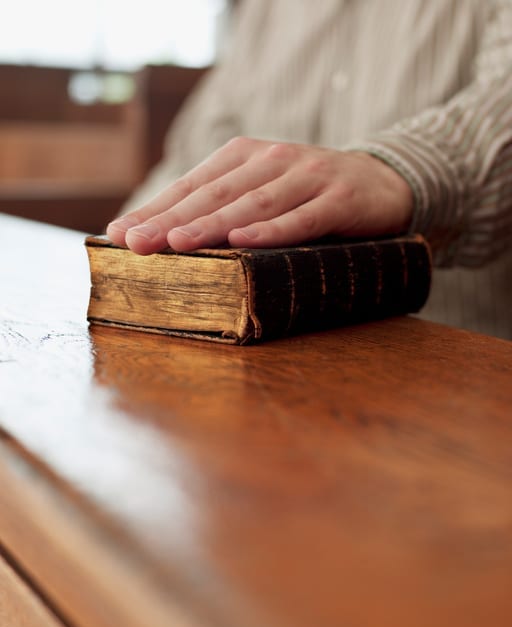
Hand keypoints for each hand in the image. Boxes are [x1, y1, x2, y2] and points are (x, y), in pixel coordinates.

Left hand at [106, 137, 413, 254]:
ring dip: (213, 225)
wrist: (381, 182)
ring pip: (252, 205)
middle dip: (172, 220)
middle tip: (137, 243)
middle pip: (214, 195)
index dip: (155, 210)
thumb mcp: (263, 193)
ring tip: (178, 243)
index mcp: (244, 157)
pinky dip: (273, 230)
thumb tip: (167, 238)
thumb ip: (224, 208)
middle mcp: (271, 160)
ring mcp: (307, 177)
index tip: (120, 235)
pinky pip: (302, 217)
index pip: (192, 186)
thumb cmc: (308, 195)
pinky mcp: (339, 198)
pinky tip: (244, 242)